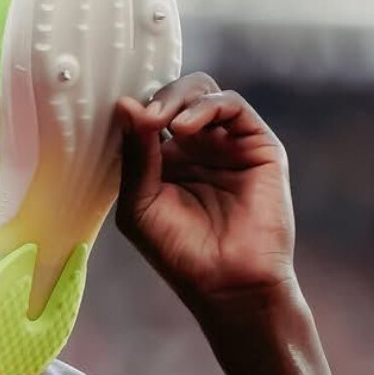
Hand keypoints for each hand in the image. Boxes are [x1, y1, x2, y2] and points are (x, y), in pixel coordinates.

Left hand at [115, 73, 296, 313]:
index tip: (117, 114)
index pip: (147, 115)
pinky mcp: (257, 144)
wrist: (227, 282)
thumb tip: (125, 104)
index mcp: (163, 161)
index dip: (133, 109)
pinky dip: (206, 106)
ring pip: (203, 92)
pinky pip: (231, 105)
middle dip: (157, 98)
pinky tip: (184, 127)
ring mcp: (226, 144)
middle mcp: (196, 148)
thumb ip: (135, 155)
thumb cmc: (179, 252)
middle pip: (175, 96)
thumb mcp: (140, 204)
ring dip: (178, 98)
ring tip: (161, 123)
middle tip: (145, 118)